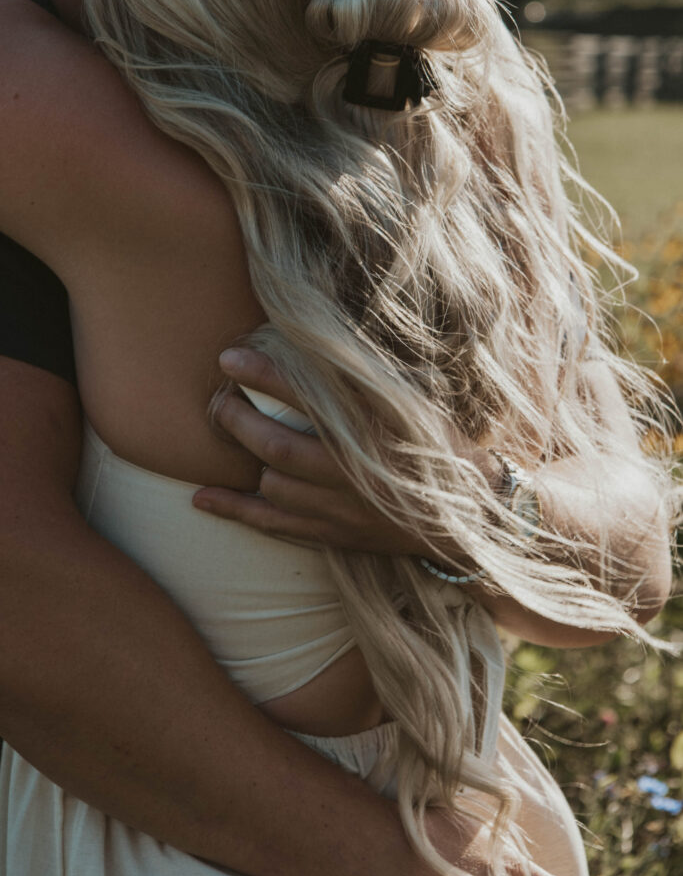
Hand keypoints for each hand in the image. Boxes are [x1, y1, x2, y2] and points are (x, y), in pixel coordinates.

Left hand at [194, 347, 433, 552]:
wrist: (469, 518)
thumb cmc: (440, 447)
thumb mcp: (416, 403)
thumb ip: (370, 379)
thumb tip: (323, 340)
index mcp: (376, 432)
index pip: (307, 396)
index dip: (263, 374)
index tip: (230, 356)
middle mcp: (353, 473)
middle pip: (274, 445)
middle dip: (237, 418)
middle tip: (218, 398)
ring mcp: (340, 509)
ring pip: (272, 483)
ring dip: (240, 456)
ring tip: (224, 427)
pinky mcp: (333, 535)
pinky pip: (273, 525)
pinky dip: (234, 510)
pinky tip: (201, 499)